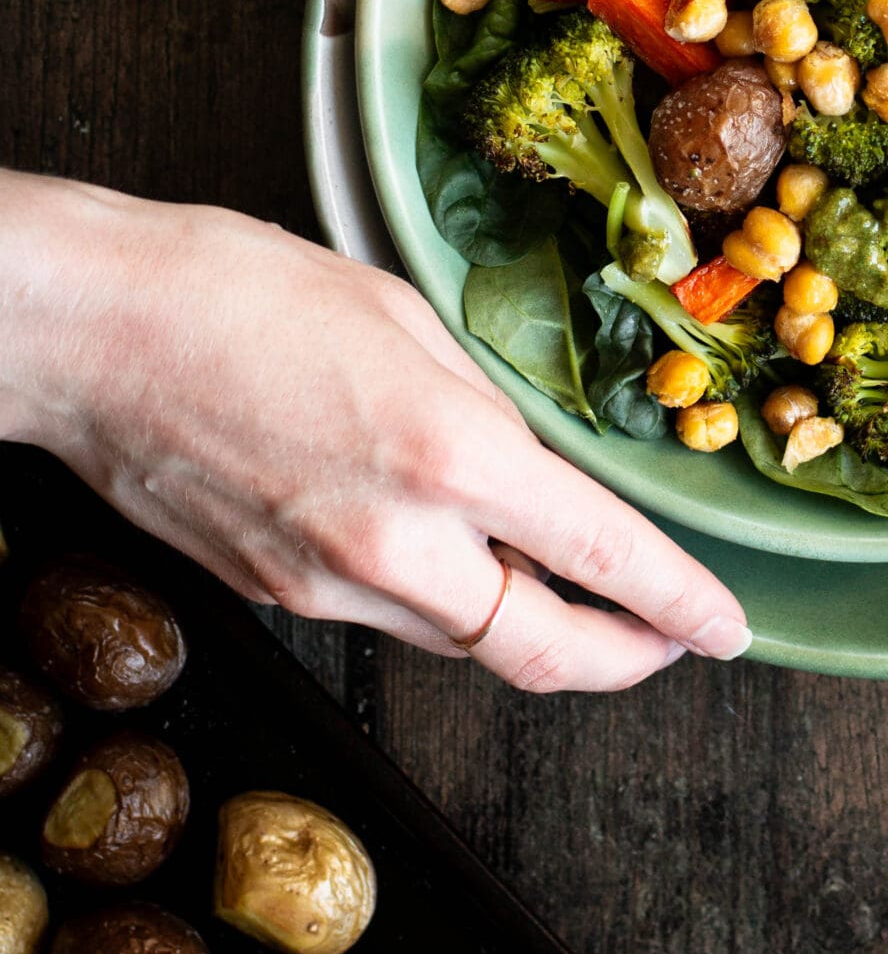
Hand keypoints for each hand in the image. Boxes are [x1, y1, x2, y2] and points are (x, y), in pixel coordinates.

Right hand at [0, 174, 750, 691]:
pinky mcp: (278, 599)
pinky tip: (449, 552)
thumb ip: (484, 408)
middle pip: (542, 653)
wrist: (93, 335)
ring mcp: (329, 586)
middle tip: (670, 643)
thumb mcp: (404, 317)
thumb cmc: (236, 292)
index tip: (728, 628)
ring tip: (569, 586)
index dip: (681, 604)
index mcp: (449, 455)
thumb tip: (534, 465)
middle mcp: (396, 543)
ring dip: (531, 628)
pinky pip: (392, 619)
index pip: (603, 559)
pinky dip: (441, 600)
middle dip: (626, 660)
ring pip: (466, 642)